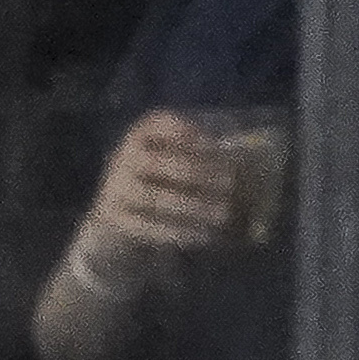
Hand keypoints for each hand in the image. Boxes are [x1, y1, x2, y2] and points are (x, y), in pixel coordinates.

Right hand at [62, 111, 257, 279]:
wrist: (122, 210)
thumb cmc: (163, 178)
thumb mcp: (176, 155)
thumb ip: (201, 154)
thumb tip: (242, 161)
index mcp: (142, 134)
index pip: (161, 124)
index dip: (188, 133)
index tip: (216, 145)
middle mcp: (124, 158)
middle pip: (158, 163)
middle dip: (197, 172)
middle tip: (230, 183)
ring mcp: (116, 189)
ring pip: (154, 198)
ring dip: (192, 206)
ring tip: (223, 213)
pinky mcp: (116, 219)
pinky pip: (149, 227)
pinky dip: (179, 232)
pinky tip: (205, 235)